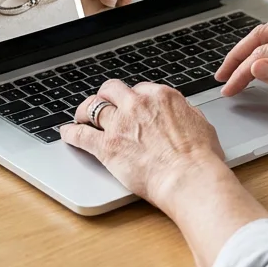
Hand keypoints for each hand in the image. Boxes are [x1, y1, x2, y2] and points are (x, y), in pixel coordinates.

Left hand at [61, 80, 224, 207]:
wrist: (188, 177)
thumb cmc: (200, 157)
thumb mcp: (201, 124)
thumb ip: (185, 114)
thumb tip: (182, 113)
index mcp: (161, 97)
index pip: (139, 89)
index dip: (132, 98)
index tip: (129, 106)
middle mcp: (137, 104)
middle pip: (111, 90)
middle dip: (106, 96)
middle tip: (103, 103)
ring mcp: (119, 124)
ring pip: (92, 107)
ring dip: (84, 111)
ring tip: (81, 116)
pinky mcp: (106, 146)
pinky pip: (80, 134)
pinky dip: (70, 133)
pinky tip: (66, 133)